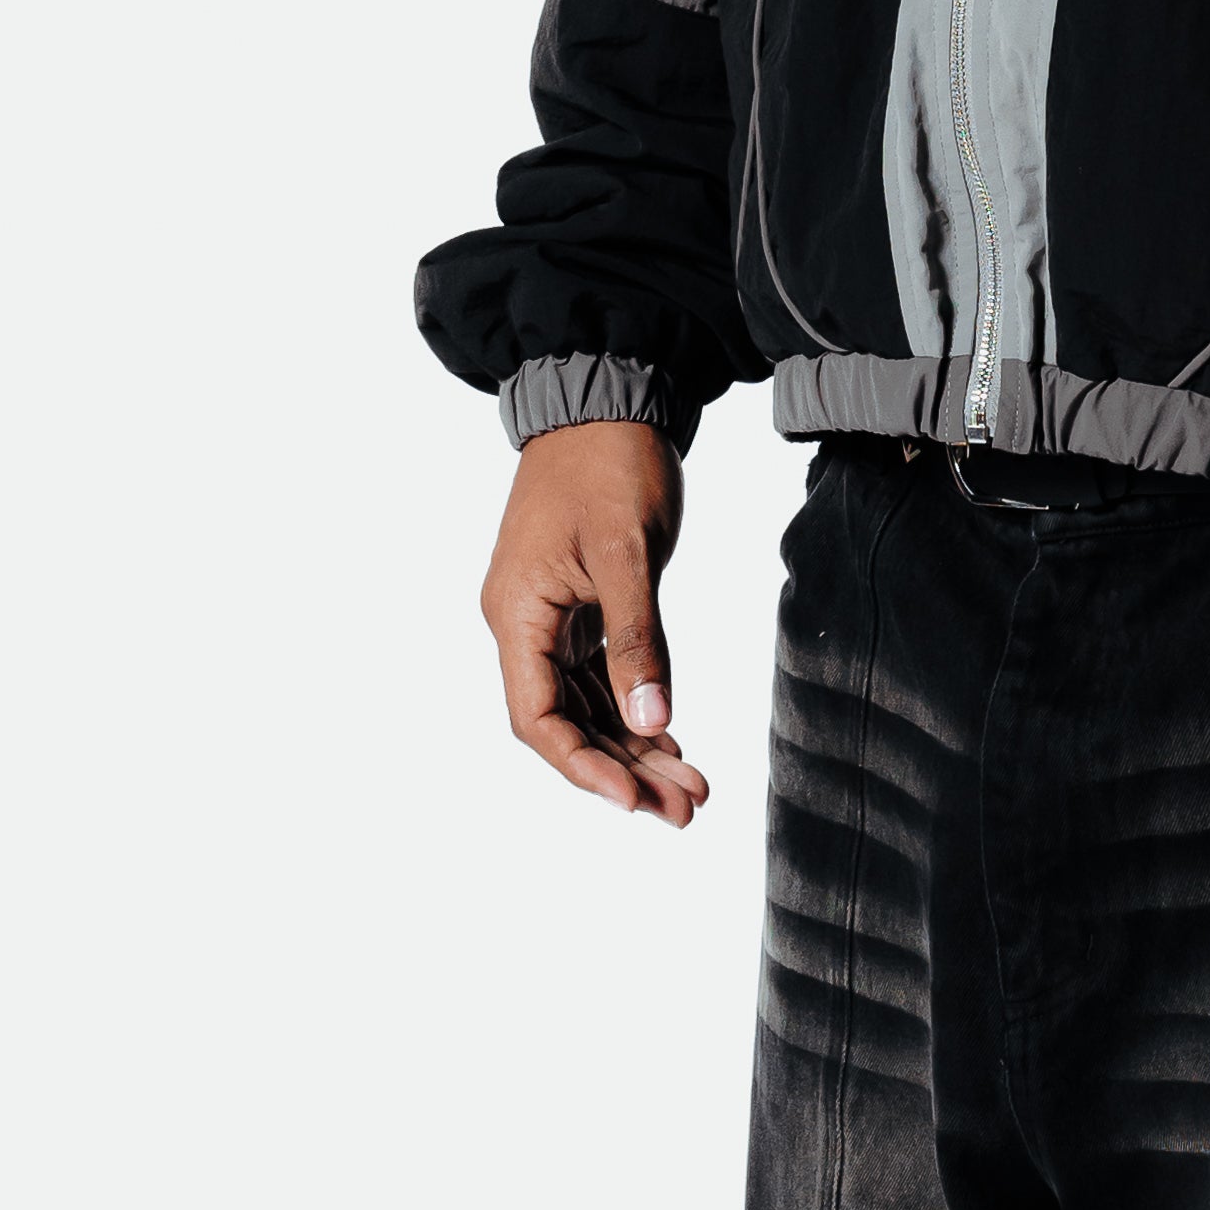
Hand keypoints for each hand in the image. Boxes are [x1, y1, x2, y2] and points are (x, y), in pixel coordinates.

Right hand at [480, 420, 708, 820]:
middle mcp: (525, 624)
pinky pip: (602, 678)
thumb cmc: (611, 464)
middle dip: (624, 770)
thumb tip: (652, 721)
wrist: (608, 400)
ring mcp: (552, 619)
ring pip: (588, 706)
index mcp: (517, 614)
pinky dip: (637, 711)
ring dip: (636, 749)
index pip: (538, 717)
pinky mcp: (581, 609)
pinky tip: (674, 742)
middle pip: (567, 724)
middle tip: (686, 809)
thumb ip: (639, 640)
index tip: (634, 801)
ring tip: (692, 789)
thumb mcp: (628, 552)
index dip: (583, 766)